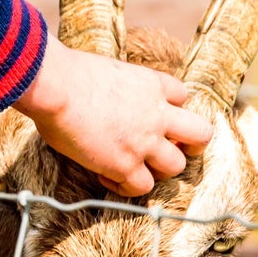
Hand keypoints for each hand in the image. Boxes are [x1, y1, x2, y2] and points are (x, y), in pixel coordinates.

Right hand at [14, 42, 210, 196]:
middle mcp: (157, 114)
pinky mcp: (125, 165)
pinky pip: (142, 187)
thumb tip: (101, 97)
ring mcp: (145, 142)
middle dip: (191, 144)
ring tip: (134, 166)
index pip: (182, 96)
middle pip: (201, 134)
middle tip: (170, 147)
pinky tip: (107, 177)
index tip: (151, 114)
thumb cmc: (68, 72)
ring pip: (177, 166)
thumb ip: (119, 87)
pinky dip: (126, 186)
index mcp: (152, 84)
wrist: (56, 85)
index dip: (171, 107)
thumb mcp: (107, 69)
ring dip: (157, 168)